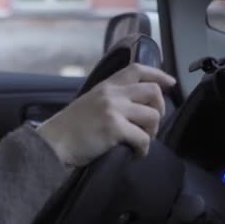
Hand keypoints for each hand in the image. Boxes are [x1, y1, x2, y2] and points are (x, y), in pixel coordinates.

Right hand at [36, 63, 175, 166]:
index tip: (170, 83)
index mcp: (106, 85)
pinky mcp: (114, 127)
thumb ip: (110, 99)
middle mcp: (111, 93)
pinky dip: (143, 149)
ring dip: (152, 131)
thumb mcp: (90, 103)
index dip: (158, 74)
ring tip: (140, 140)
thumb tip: (137, 106)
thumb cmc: (70, 127)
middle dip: (160, 109)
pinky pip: (144, 138)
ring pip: (153, 116)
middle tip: (151, 124)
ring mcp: (113, 109)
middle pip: (153, 91)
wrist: (53, 142)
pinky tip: (135, 153)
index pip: (137, 69)